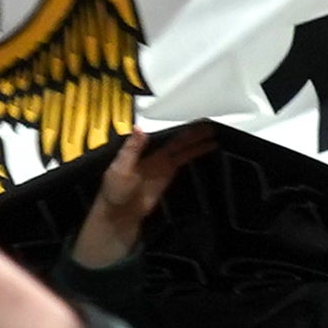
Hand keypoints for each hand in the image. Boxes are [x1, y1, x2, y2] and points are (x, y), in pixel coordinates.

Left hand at [70, 123, 217, 271]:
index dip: (174, 123)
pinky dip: (195, 153)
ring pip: (183, 147)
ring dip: (197, 140)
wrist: (121, 212)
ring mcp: (162, 163)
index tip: (187, 114)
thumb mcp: (120, 168)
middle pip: (176, 138)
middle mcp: (154, 152)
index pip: (162, 132)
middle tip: (207, 121)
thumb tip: (139, 129)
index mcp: (142, 148)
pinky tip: (206, 147)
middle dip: (191, 130)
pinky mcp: (169, 173)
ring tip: (212, 132)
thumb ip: (131, 149)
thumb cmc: (115, 191)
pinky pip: (184, 159)